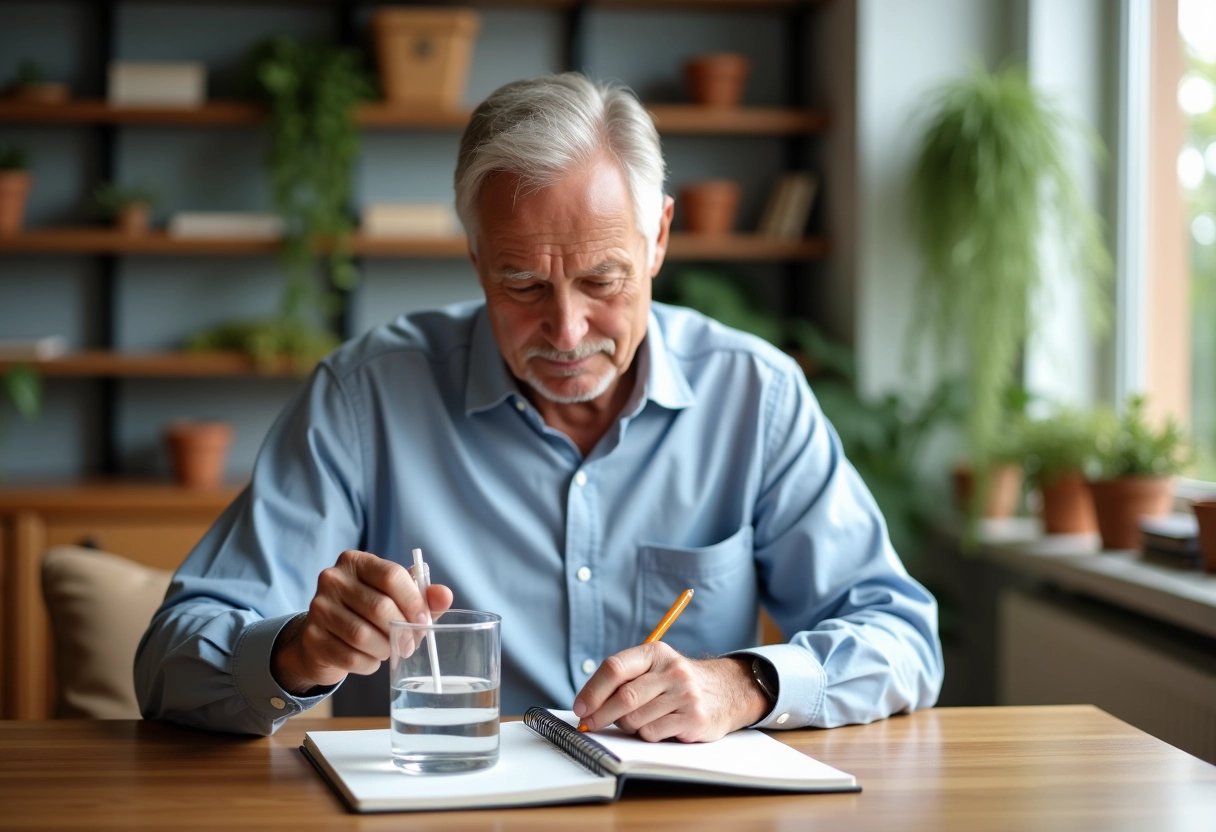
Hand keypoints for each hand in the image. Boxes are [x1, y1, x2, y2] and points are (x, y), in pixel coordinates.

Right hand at [271, 549, 453, 695]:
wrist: (326, 637)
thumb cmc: (367, 613)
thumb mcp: (395, 598)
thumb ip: (422, 596)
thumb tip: (445, 595)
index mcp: (355, 561)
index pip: (391, 575)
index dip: (413, 601)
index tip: (424, 621)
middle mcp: (332, 579)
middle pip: (379, 607)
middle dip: (402, 631)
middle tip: (410, 644)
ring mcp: (318, 608)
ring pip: (363, 635)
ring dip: (384, 649)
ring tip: (389, 650)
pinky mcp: (312, 637)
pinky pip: (350, 657)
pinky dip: (368, 663)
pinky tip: (370, 659)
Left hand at [572, 644, 770, 742]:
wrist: (726, 691)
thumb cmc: (677, 682)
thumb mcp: (655, 668)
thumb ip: (625, 679)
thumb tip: (587, 705)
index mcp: (655, 652)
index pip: (615, 667)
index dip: (592, 690)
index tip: (580, 708)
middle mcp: (672, 670)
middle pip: (624, 696)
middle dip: (601, 715)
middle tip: (590, 724)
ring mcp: (685, 694)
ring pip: (636, 719)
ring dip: (629, 725)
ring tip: (641, 719)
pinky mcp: (694, 718)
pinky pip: (653, 733)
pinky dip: (648, 734)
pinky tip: (660, 725)